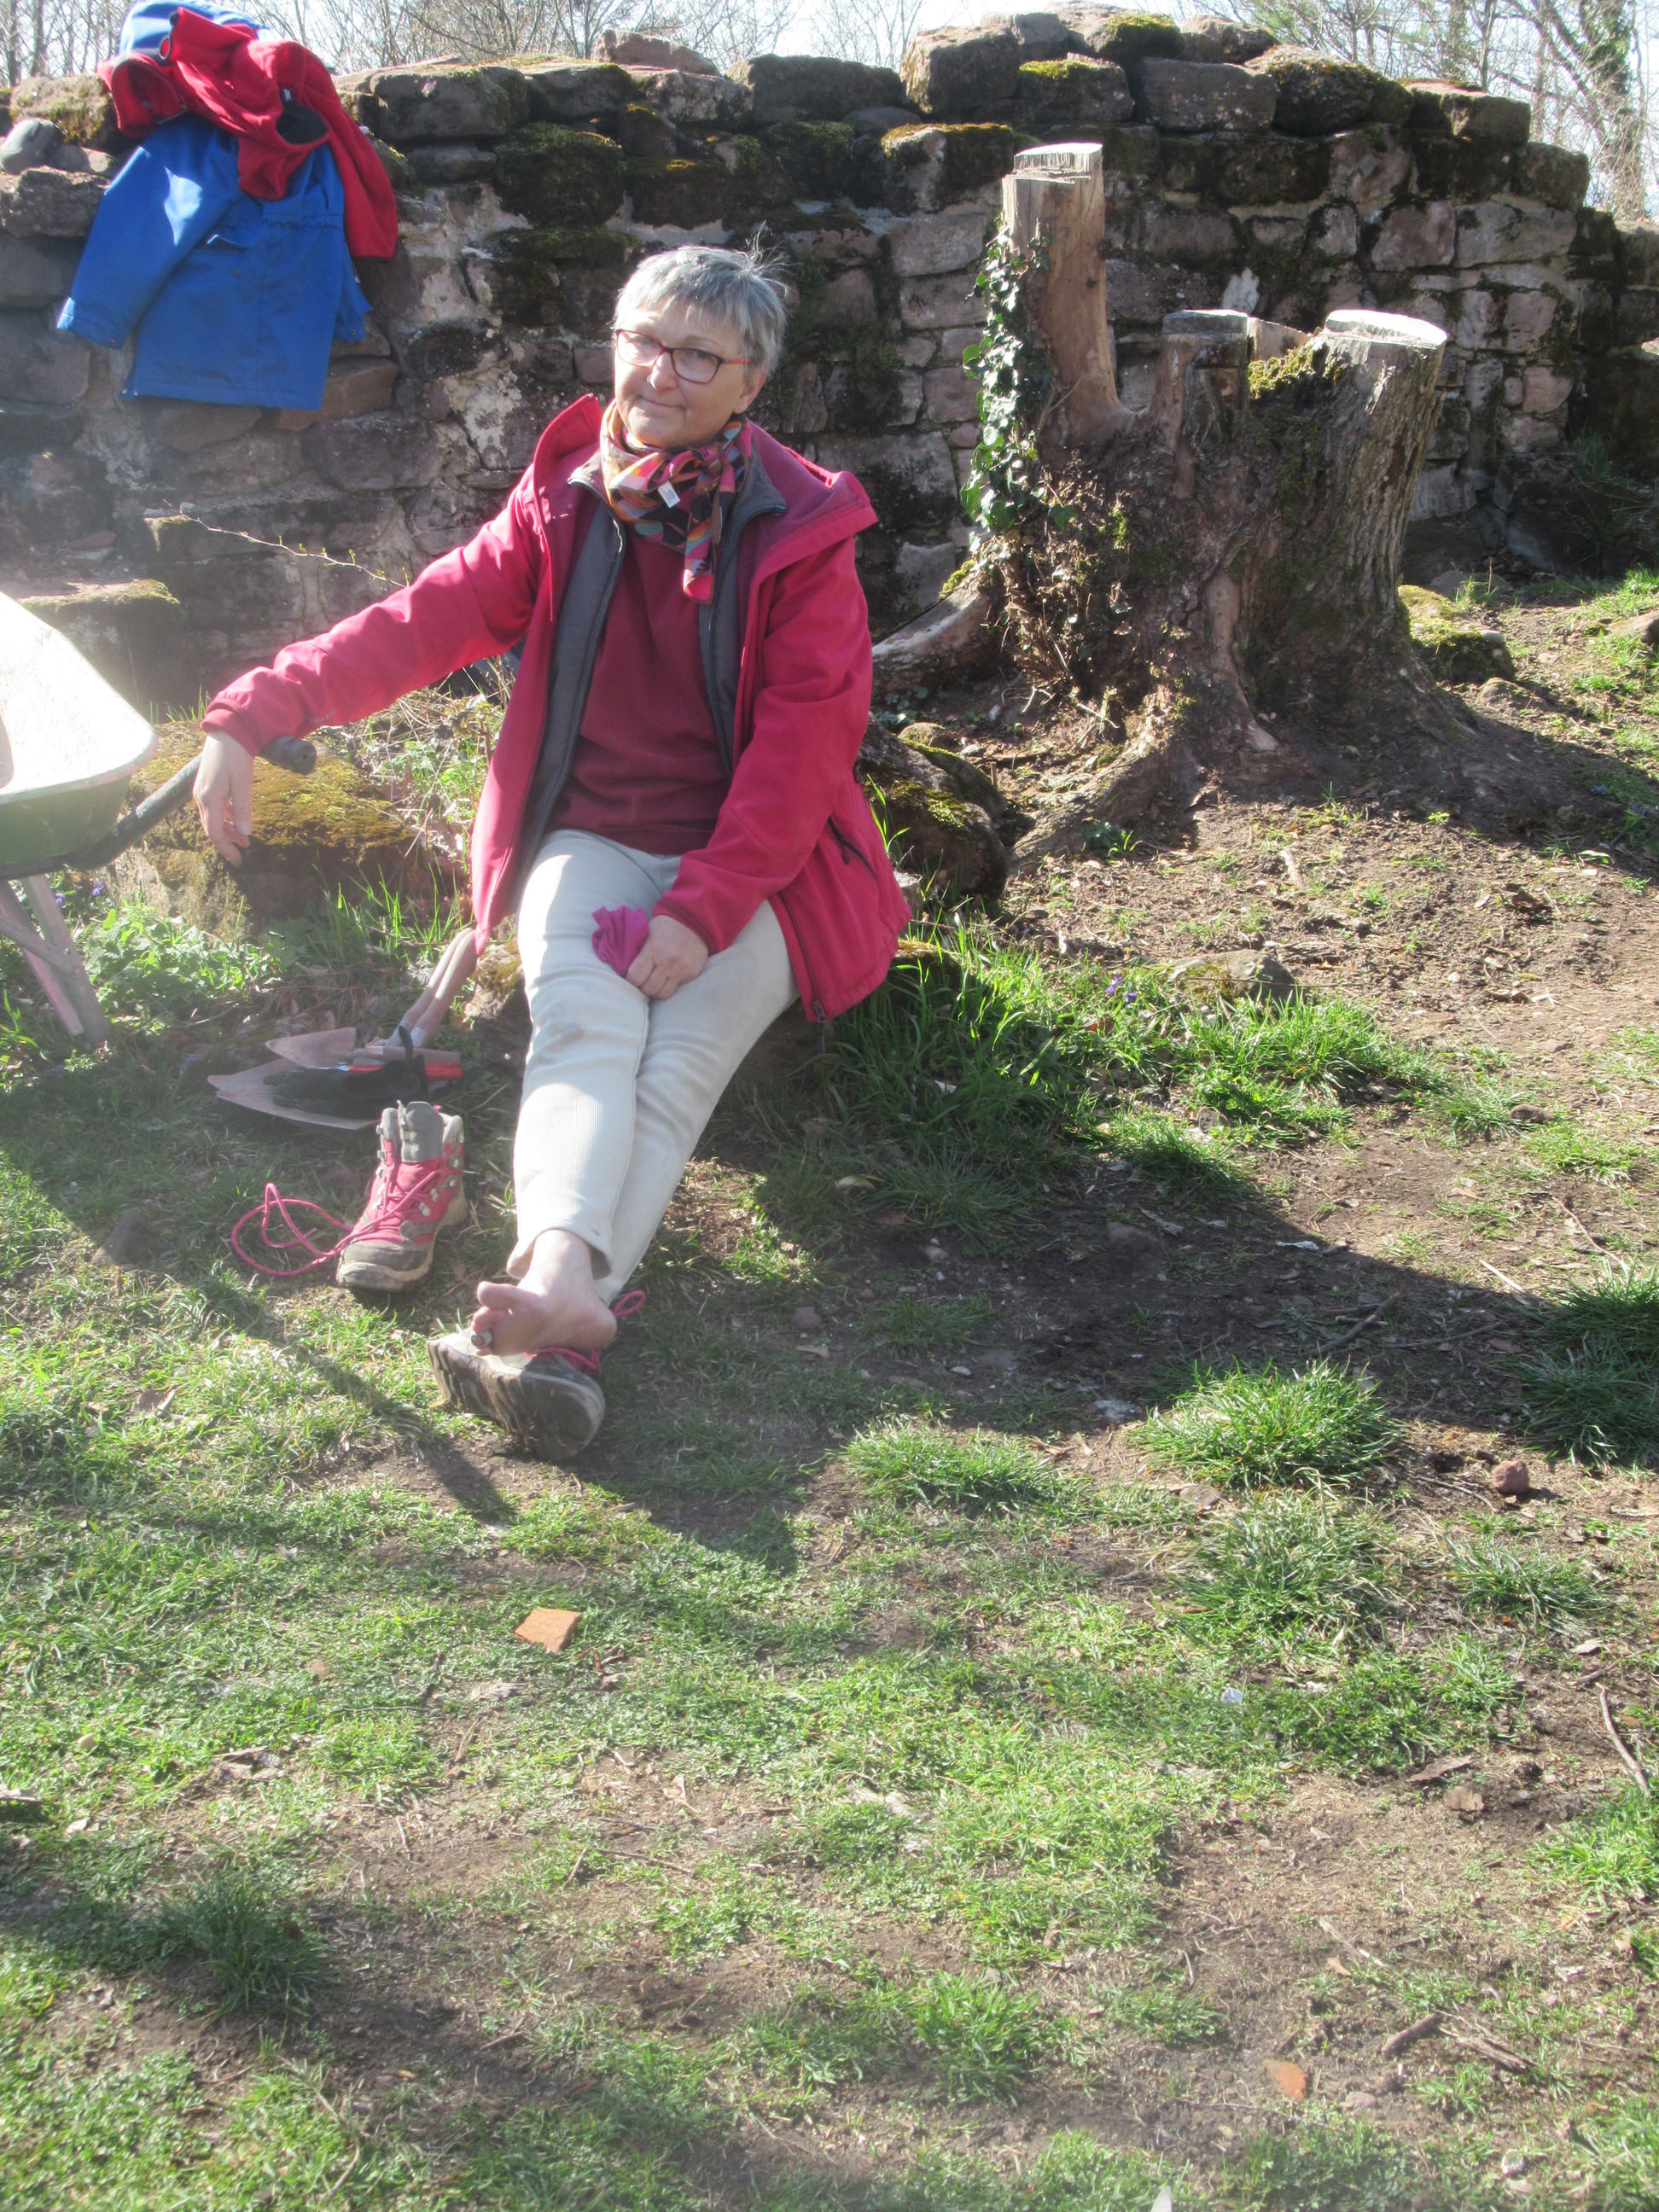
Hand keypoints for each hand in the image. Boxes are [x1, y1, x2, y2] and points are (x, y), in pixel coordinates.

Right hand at [192, 732, 255, 866]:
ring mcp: (201, 790)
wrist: (226, 732)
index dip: (226, 848)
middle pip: (212, 828)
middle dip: (227, 842)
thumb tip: (245, 832)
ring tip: (244, 838)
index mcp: (209, 799)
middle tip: (243, 853)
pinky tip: (236, 818)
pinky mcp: (206, 785)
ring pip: (212, 818)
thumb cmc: (236, 756)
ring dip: (227, 829)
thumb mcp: (243, 783)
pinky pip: (213, 807)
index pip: (214, 832)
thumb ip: (243, 809)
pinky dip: (225, 816)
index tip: (238, 860)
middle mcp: (200, 797)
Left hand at [627, 913, 708, 1000]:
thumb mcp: (648, 933)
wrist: (694, 922)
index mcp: (653, 950)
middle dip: (642, 987)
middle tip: (642, 981)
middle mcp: (668, 962)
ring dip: (656, 991)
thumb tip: (624, 968)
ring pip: (663, 994)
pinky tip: (667, 977)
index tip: (630, 978)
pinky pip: (676, 988)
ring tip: (654, 983)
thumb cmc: (666, 926)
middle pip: (649, 989)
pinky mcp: (692, 974)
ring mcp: (681, 970)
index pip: (635, 978)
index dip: (630, 980)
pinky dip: (669, 986)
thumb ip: (638, 951)